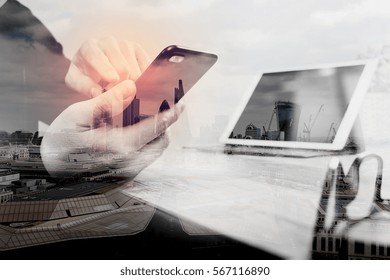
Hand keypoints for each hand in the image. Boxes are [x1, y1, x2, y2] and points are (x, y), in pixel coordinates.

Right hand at [41, 80, 183, 176]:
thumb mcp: (78, 115)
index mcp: (118, 147)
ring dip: (157, 134)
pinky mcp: (126, 176)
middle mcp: (128, 163)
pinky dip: (147, 143)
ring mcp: (128, 172)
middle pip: (161, 141)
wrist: (51, 168)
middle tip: (161, 108)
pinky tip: (136, 131)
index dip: (170, 113)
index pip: (155, 128)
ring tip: (148, 118)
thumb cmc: (62, 141)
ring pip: (155, 151)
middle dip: (164, 124)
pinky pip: (146, 158)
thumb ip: (106, 101)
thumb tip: (130, 87)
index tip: (181, 103)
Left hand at [65, 37, 149, 96]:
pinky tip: (133, 84)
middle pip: (122, 67)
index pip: (97, 55)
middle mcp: (108, 42)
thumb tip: (98, 93)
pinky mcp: (138, 50)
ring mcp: (125, 45)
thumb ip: (86, 87)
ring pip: (135, 71)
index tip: (113, 80)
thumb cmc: (86, 75)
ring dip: (130, 86)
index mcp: (89, 47)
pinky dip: (142, 82)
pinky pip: (146, 69)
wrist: (95, 70)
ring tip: (120, 88)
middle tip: (114, 94)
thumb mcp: (78, 82)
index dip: (106, 68)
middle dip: (120, 86)